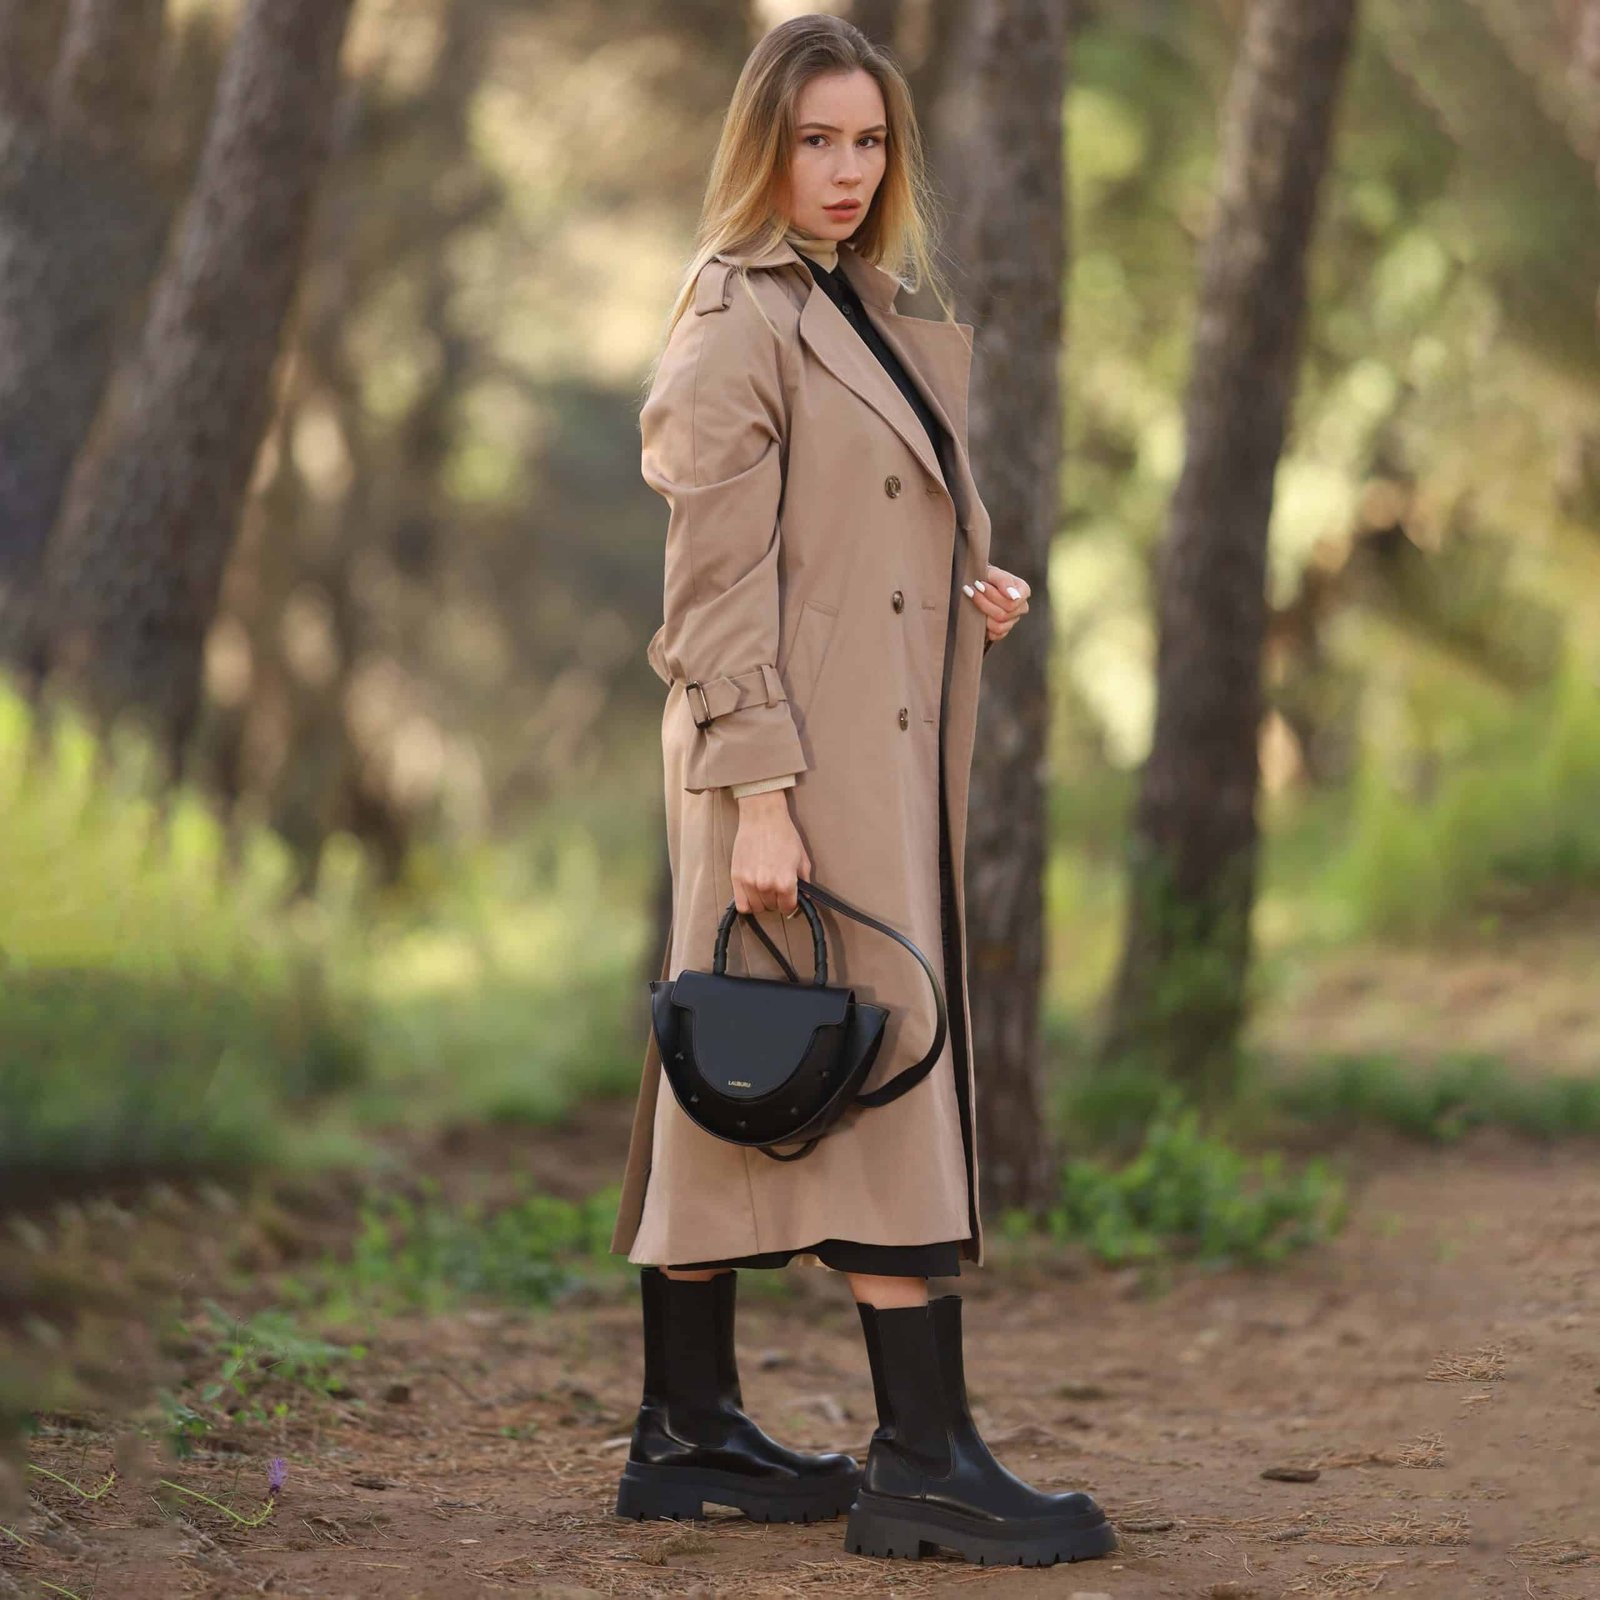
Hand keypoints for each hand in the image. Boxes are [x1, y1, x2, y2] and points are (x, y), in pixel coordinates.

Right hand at [730, 789, 811, 914]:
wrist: (762, 818)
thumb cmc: (784, 835)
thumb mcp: (802, 859)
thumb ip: (804, 883)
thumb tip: (803, 899)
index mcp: (786, 882)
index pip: (788, 908)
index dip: (790, 903)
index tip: (789, 897)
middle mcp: (767, 886)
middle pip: (772, 907)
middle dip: (777, 900)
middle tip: (777, 887)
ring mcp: (749, 883)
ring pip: (757, 908)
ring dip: (762, 902)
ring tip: (765, 889)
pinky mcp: (736, 878)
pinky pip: (741, 905)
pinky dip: (748, 904)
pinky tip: (752, 895)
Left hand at [963, 564, 1029, 644]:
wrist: (974, 584)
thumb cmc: (984, 576)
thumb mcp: (992, 572)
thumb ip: (1004, 581)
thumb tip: (1013, 596)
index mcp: (1022, 591)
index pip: (1013, 601)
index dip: (994, 595)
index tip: (980, 584)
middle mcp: (1021, 607)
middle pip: (1004, 614)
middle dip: (984, 602)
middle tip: (971, 590)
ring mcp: (1012, 621)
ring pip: (999, 626)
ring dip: (981, 613)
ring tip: (971, 600)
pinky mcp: (1002, 631)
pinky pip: (995, 635)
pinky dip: (983, 627)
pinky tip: (976, 614)